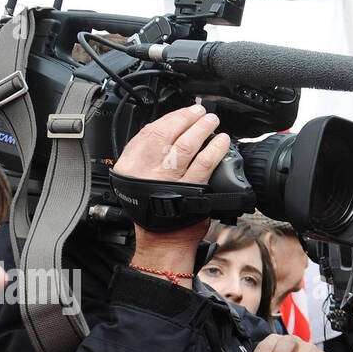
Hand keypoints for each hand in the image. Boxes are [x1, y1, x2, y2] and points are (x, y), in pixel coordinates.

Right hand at [116, 103, 230, 280]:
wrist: (163, 240)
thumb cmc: (153, 210)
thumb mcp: (137, 180)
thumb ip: (146, 157)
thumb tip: (167, 133)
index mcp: (131, 165)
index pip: (150, 132)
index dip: (170, 118)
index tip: (182, 112)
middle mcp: (148, 170)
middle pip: (168, 134)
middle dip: (187, 118)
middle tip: (200, 111)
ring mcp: (170, 180)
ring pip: (187, 145)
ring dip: (202, 129)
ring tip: (212, 121)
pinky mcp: (190, 190)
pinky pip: (204, 163)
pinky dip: (214, 149)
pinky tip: (221, 142)